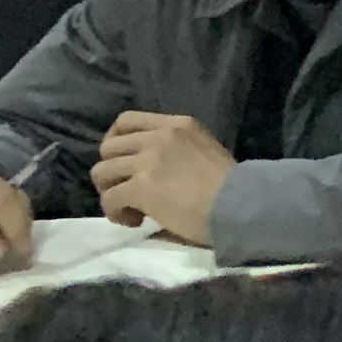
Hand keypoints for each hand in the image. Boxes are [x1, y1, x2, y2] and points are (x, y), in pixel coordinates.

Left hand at [92, 114, 234, 247]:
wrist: (240, 204)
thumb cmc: (231, 184)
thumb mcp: (204, 150)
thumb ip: (176, 151)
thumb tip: (152, 171)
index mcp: (178, 125)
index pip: (126, 120)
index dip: (114, 140)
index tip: (122, 160)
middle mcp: (159, 137)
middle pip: (108, 146)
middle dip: (110, 170)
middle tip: (124, 189)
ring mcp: (148, 161)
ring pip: (102, 172)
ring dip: (109, 191)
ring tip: (128, 208)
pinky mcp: (141, 187)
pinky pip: (109, 198)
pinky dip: (115, 212)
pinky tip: (133, 220)